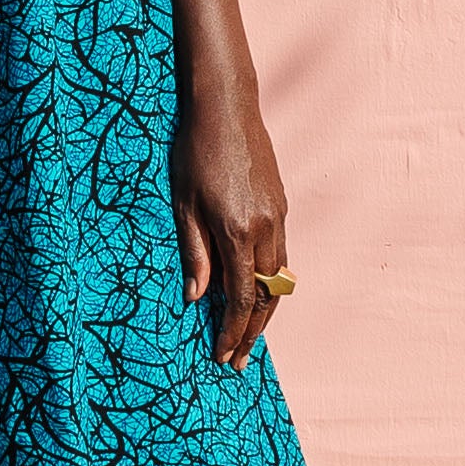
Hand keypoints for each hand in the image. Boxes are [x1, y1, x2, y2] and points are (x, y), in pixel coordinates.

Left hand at [170, 82, 290, 370]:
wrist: (226, 105)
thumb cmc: (194, 150)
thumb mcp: (183, 203)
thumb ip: (194, 253)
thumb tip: (199, 298)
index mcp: (238, 231)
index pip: (241, 298)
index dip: (232, 331)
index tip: (222, 355)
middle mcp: (266, 227)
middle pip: (268, 296)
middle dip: (253, 332)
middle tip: (239, 360)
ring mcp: (279, 215)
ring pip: (280, 278)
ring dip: (266, 311)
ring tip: (250, 336)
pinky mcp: (281, 204)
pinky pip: (280, 254)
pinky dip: (271, 281)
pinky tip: (257, 291)